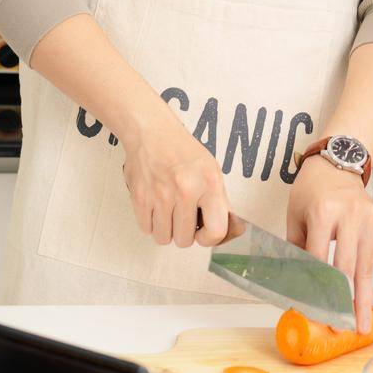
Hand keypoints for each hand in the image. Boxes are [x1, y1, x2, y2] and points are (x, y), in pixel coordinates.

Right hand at [120, 99, 230, 247]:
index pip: (215, 232)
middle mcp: (186, 190)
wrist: (152, 132)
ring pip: (164, 238)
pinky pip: (147, 229)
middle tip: (183, 214)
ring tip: (169, 210)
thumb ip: (220, 201)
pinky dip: (151, 222)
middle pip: (184, 240)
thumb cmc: (183, 151)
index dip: (209, 238)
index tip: (203, 232)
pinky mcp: (140, 197)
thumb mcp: (212, 170)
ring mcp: (161, 195)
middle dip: (184, 232)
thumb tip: (232, 230)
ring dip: (167, 229)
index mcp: (209, 183)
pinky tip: (156, 206)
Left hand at [287, 156, 372, 333]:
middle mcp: (350, 213)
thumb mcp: (295, 218)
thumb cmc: (311, 192)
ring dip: (363, 298)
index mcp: (323, 211)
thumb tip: (299, 288)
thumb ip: (298, 252)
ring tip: (362, 324)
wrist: (337, 164)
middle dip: (347, 302)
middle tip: (347, 327)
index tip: (316, 312)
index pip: (320, 260)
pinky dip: (368, 278)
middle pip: (348, 267)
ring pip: (365, 266)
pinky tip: (368, 299)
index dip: (318, 289)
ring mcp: (369, 217)